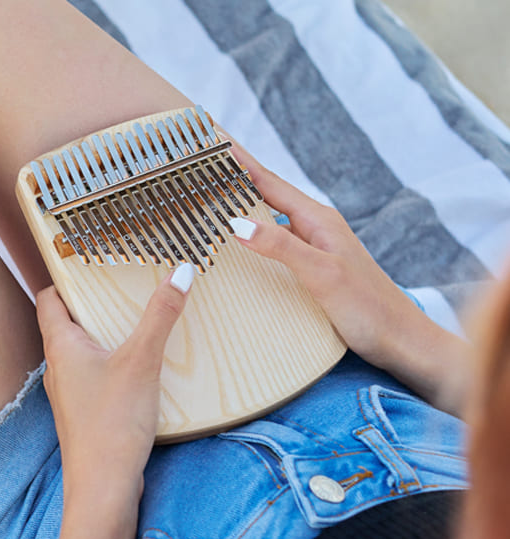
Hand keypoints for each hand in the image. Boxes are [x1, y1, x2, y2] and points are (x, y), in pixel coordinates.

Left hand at [37, 265, 192, 510]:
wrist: (103, 486)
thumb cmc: (112, 422)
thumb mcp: (142, 360)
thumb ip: (161, 315)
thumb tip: (182, 272)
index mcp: (60, 346)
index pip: (48, 300)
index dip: (63, 279)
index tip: (88, 264)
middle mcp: (57, 368)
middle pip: (67, 324)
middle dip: (93, 306)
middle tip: (123, 288)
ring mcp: (69, 393)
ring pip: (82, 353)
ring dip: (105, 337)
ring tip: (136, 323)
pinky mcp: (85, 414)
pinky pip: (94, 377)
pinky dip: (112, 364)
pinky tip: (140, 368)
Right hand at [228, 145, 434, 369]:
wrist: (400, 340)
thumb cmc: (368, 307)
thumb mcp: (322, 274)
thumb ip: (282, 247)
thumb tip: (237, 224)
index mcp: (318, 219)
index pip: (268, 182)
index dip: (237, 159)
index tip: (211, 136)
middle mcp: (314, 226)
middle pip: (265, 191)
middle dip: (233, 172)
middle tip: (200, 157)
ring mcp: (313, 245)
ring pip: (267, 214)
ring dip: (239, 200)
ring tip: (208, 189)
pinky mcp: (310, 265)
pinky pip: (271, 238)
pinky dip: (250, 229)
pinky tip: (236, 236)